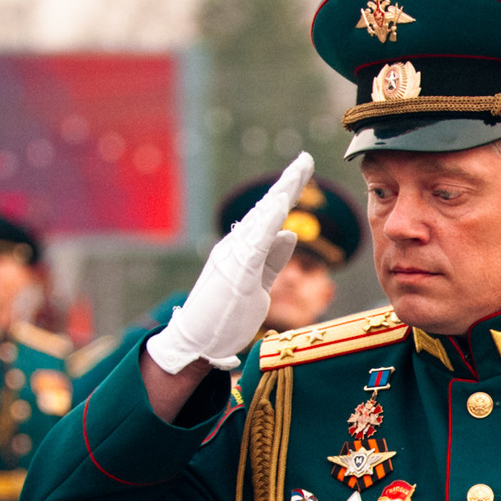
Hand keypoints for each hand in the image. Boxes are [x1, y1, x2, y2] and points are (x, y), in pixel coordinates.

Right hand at [147, 152, 310, 374]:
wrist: (196, 341)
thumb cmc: (225, 315)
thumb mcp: (257, 284)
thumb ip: (272, 260)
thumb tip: (289, 235)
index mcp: (244, 249)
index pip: (270, 216)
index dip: (287, 192)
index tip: (303, 170)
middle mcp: (236, 247)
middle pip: (266, 210)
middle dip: (287, 184)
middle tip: (305, 159)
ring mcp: (234, 258)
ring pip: (261, 221)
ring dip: (280, 196)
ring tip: (296, 174)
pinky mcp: (236, 273)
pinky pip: (256, 243)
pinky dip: (269, 222)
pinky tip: (280, 205)